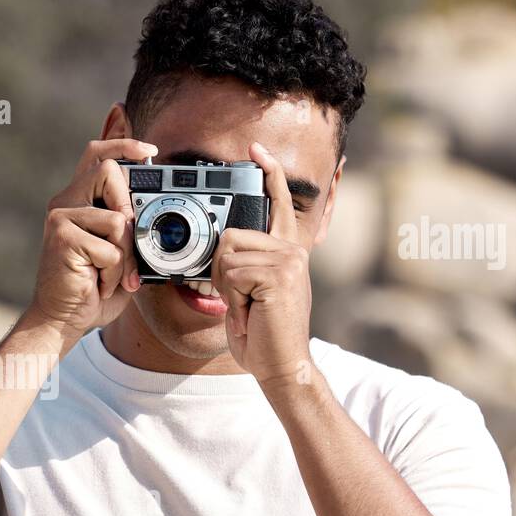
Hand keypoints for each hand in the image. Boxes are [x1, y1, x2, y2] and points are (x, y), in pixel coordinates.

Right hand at [24, 138, 156, 343]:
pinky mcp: (62, 237)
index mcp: (78, 200)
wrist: (63, 320)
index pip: (97, 154)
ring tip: (111, 274)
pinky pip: (110, 247)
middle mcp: (65, 203)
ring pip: (117, 218)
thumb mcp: (120, 252)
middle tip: (127, 239)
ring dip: (125, 254)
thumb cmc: (92, 288)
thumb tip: (152, 211)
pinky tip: (100, 283)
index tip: (150, 152)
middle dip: (128, 205)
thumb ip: (130, 227)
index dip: (124, 144)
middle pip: (107, 170)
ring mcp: (61, 218)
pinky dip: (115, 272)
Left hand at [212, 141, 313, 389]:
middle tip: (242, 301)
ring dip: (227, 287)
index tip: (256, 151)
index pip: (279, 204)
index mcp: (288, 251)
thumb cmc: (263, 333)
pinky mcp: (280, 273)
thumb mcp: (251, 293)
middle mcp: (292, 250)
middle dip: (223, 272)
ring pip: (227, 254)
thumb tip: (224, 245)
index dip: (268, 174)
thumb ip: (244, 265)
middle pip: (231, 235)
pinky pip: (233, 272)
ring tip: (248, 308)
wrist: (282, 365)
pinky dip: (233, 297)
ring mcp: (289, 260)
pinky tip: (252, 312)